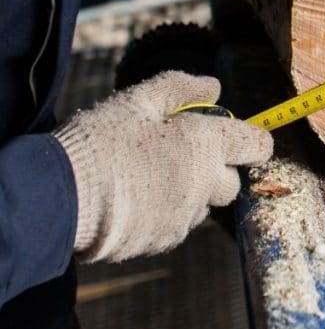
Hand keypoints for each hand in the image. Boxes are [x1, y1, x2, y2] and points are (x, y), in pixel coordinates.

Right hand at [54, 71, 272, 261]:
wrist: (63, 198)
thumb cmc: (102, 142)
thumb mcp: (139, 101)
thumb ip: (182, 89)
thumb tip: (214, 86)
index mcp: (207, 146)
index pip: (258, 145)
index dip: (251, 140)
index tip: (235, 137)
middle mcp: (205, 185)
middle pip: (231, 184)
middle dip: (214, 172)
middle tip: (178, 156)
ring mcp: (185, 217)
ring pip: (201, 206)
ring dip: (187, 194)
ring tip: (145, 178)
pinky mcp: (163, 241)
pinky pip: (174, 225)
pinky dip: (163, 214)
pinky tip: (132, 201)